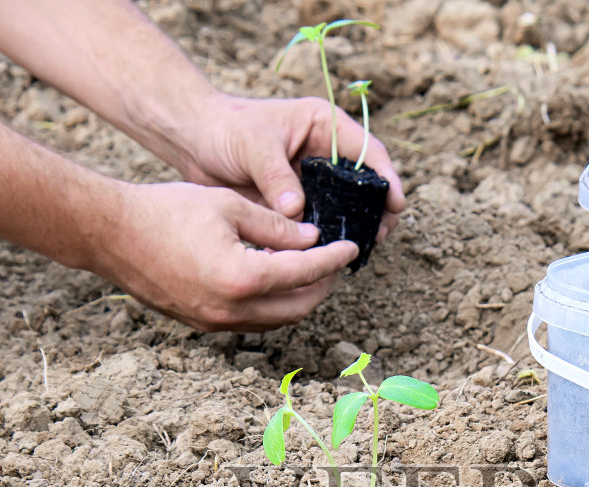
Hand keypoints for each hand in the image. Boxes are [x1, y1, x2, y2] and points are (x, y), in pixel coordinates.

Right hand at [91, 180, 357, 331]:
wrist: (111, 234)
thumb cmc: (166, 210)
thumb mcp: (229, 205)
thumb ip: (276, 225)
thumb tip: (312, 238)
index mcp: (243, 278)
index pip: (306, 273)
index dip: (333, 259)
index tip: (351, 247)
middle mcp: (232, 310)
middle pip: (298, 307)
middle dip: (322, 285)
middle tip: (333, 261)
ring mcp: (215, 323)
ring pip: (275, 319)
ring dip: (297, 298)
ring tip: (307, 270)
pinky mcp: (201, 324)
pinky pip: (250, 321)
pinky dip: (270, 304)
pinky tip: (272, 279)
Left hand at [179, 94, 405, 240]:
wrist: (193, 141)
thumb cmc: (224, 128)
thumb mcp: (252, 146)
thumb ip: (275, 177)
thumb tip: (295, 211)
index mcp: (323, 126)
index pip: (367, 151)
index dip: (386, 178)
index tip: (395, 203)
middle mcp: (324, 153)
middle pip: (363, 184)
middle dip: (375, 211)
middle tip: (379, 237)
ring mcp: (312, 181)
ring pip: (342, 209)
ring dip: (349, 230)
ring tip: (355, 251)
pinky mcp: (296, 204)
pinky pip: (316, 225)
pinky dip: (320, 242)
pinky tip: (322, 259)